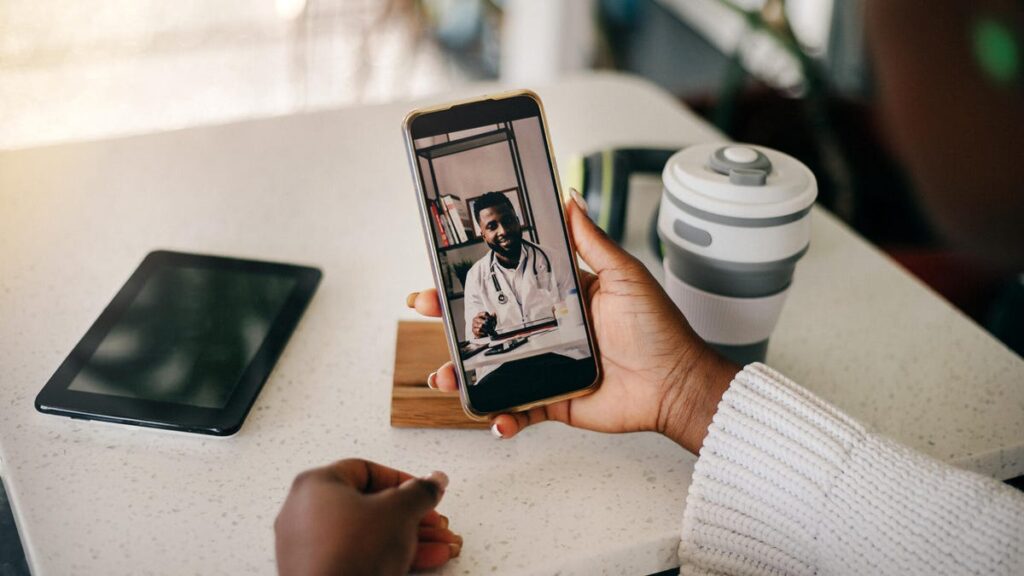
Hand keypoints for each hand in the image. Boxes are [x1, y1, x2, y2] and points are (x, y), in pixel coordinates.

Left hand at [275, 459, 461, 575]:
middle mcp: (304, 513)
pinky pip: (358, 556)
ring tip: (440, 548)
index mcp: (315, 485)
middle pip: (370, 506)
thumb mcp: (399, 512)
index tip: (423, 492)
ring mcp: (307, 547)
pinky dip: (387, 556)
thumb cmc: (350, 555)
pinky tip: (421, 561)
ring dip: (409, 539)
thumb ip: (420, 492)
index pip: (367, 471)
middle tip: (434, 523)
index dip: (403, 481)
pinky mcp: (317, 572)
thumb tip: (432, 482)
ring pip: (368, 535)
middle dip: (413, 517)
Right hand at [409, 190, 737, 453]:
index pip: (508, 283)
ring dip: (464, 373)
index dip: (473, 279)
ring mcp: (548, 367)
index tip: (442, 271)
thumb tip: (570, 198)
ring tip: (444, 375)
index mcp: (560, 297)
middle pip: (490, 325)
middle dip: (451, 321)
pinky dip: (503, 417)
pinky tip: (492, 416)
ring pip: (494, 369)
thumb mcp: (624, 275)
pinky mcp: (554, 401)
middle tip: (423, 310)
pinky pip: (520, 410)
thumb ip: (591, 241)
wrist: (676, 384)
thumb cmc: (657, 329)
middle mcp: (549, 330)